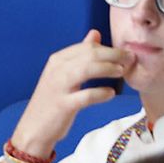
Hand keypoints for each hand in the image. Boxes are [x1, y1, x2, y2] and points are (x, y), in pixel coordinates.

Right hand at [10, 30, 131, 157]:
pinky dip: (101, 93)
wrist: (33, 129)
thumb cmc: (52, 100)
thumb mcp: (63, 73)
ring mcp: (58, 87)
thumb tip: (95, 33)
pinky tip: (111, 93)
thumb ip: (80, 54)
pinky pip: (86, 96)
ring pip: (87, 69)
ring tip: (121, 71)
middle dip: (114, 55)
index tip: (125, 53)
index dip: (109, 48)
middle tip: (130, 59)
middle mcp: (57, 70)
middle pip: (90, 55)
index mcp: (58, 60)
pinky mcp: (62, 105)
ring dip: (108, 68)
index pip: (87, 47)